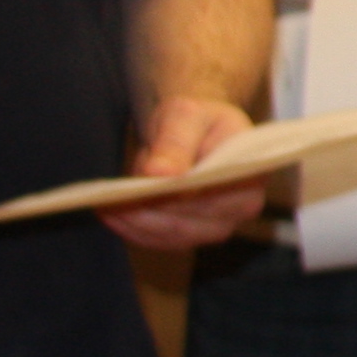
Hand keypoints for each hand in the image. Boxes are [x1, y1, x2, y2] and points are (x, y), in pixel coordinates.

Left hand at [102, 96, 264, 250]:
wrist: (195, 128)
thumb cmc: (196, 118)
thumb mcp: (186, 115)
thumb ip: (175, 142)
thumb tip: (158, 175)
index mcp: (251, 175)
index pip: (212, 197)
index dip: (174, 198)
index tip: (138, 190)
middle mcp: (242, 208)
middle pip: (190, 222)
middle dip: (148, 211)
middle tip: (110, 198)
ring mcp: (218, 226)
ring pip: (172, 236)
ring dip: (136, 222)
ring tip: (105, 204)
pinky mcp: (193, 234)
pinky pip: (161, 241)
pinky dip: (133, 230)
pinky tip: (110, 213)